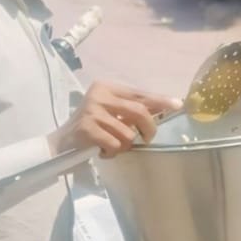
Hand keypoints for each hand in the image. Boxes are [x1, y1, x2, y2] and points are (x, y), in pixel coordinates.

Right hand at [50, 82, 178, 158]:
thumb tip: (164, 109)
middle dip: (149, 129)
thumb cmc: (91, 127)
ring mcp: (92, 111)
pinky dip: (112, 153)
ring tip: (113, 146)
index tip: (178, 105)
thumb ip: (131, 109)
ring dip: (125, 146)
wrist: (62, 142)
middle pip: (138, 112)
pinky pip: (115, 145)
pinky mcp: (87, 129)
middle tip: (147, 139)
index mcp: (107, 87)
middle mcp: (99, 95)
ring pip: (128, 133)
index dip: (160, 101)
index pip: (139, 94)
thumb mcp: (110, 111)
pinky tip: (102, 151)